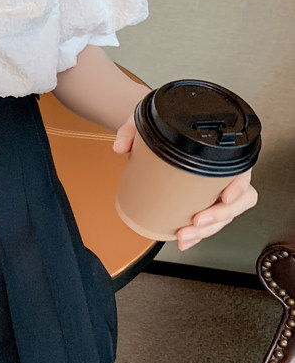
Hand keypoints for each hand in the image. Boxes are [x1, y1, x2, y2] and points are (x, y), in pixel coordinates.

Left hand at [112, 111, 258, 251]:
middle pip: (237, 202)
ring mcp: (213, 189)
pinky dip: (197, 235)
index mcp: (219, 152)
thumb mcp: (146, 121)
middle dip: (218, 217)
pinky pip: (208, 222)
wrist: (153, 130)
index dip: (239, 187)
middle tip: (196, 223)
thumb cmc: (160, 124)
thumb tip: (120, 146)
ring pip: (224, 216)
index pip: (242, 171)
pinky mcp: (201, 201)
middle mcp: (222, 172)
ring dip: (206, 232)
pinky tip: (184, 240)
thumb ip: (132, 130)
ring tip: (184, 237)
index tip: (225, 197)